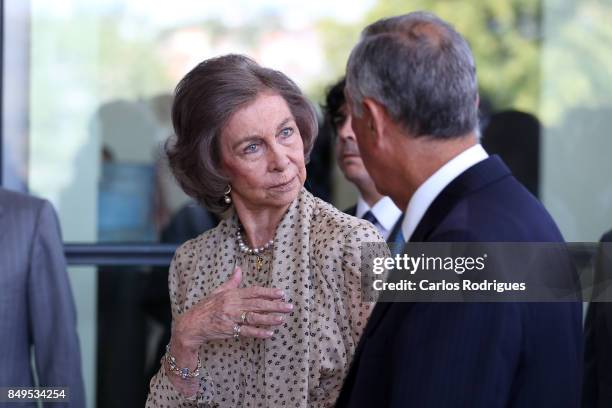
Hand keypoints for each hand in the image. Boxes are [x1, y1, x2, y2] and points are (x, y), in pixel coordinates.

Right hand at [171, 266, 292, 353]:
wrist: (191, 324)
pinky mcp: (229, 330)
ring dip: (269, 318)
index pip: (254, 291)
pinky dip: (258, 332)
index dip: (268, 292)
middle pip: (257, 304)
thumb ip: (231, 282)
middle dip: (274, 305)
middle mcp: (232, 304)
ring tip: (282, 319)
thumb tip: (239, 269)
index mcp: (231, 294)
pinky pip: (246, 331)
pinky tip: (270, 333)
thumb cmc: (206, 308)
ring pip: (254, 317)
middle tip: (289, 306)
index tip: (282, 293)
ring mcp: (231, 317)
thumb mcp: (218, 292)